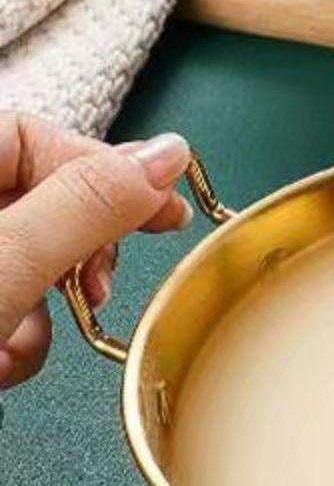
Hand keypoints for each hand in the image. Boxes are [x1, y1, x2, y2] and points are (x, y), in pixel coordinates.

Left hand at [0, 112, 191, 388]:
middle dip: (72, 257)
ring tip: (11, 349)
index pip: (37, 135)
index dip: (101, 172)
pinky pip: (6, 309)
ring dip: (39, 318)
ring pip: (26, 265)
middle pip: (40, 201)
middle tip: (102, 286)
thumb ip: (86, 206)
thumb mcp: (6, 264)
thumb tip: (166, 157)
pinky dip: (12, 343)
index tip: (161, 208)